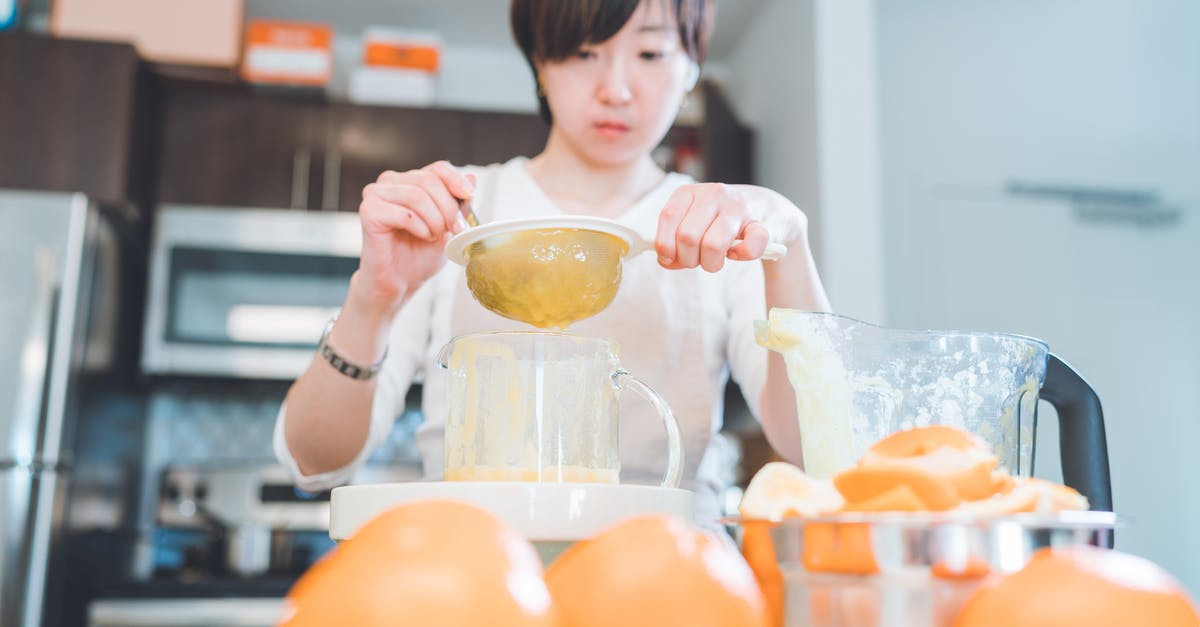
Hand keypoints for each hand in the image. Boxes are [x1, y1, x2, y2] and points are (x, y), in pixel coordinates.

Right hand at [354, 161, 473, 312]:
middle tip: (454, 230)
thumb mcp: (449, 226)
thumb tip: (471, 178)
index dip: (455, 180)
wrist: (400, 282)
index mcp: (410, 181)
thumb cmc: (420, 255)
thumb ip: (458, 203)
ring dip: (434, 220)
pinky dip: (420, 228)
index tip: (469, 196)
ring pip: (417, 195)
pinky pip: (403, 213)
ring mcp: (376, 194)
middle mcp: (391, 182)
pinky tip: (422, 237)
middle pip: (428, 180)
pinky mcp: (368, 211)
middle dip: (448, 208)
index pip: (437, 168)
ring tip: (435, 237)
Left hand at [654, 183, 807, 271]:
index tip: (671, 258)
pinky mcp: (764, 224)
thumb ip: (675, 242)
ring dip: (711, 264)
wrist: (769, 210)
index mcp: (691, 192)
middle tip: (698, 260)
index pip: (668, 217)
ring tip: (716, 260)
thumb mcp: (693, 224)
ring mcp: (739, 207)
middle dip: (689, 259)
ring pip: (713, 245)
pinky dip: (740, 258)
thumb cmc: (722, 221)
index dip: (665, 245)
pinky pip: (747, 249)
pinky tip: (738, 253)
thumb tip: (666, 261)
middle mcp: (713, 194)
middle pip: (688, 237)